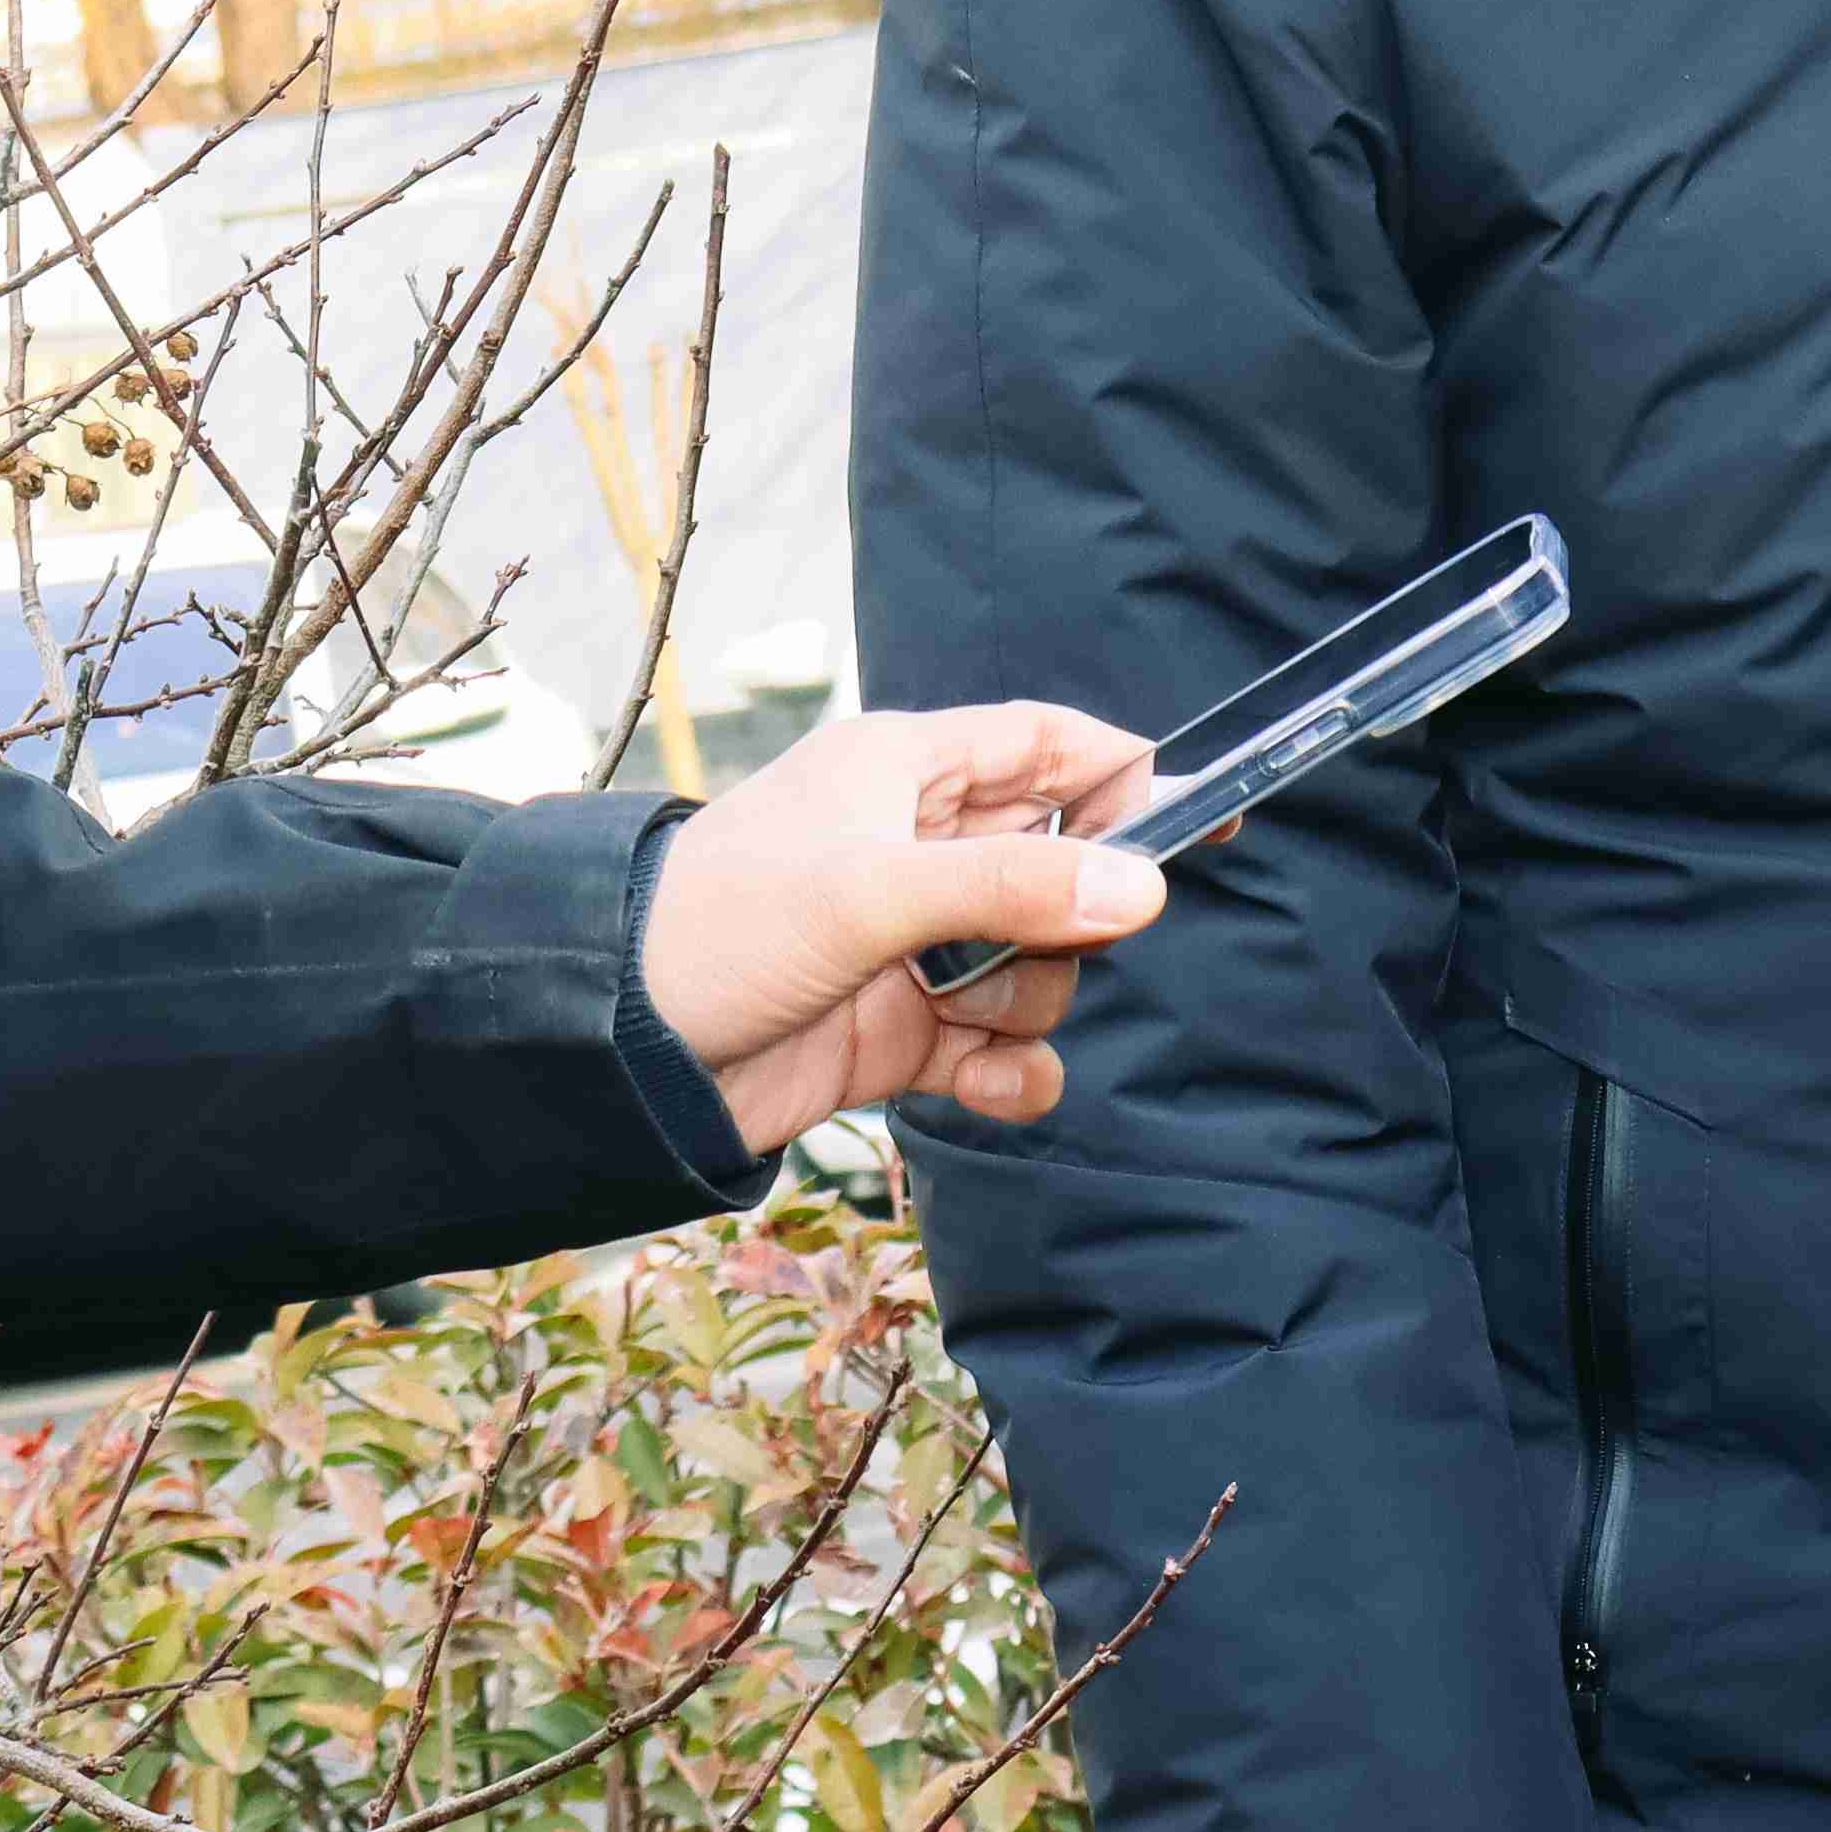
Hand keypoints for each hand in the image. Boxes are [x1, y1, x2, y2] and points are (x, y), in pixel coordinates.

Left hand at [641, 700, 1166, 1142]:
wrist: (621, 1051)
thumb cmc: (721, 928)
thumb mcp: (872, 891)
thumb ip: (1013, 887)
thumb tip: (1144, 887)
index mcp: (904, 772)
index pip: (1047, 746)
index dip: (1128, 775)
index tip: (1210, 819)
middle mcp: (917, 850)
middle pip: (1062, 866)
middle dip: (1073, 916)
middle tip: (1042, 941)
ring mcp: (915, 945)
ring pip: (1040, 964)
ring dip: (1029, 1002)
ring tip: (960, 1017)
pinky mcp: (902, 1030)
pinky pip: (1004, 1046)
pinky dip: (1010, 1072)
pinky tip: (985, 1085)